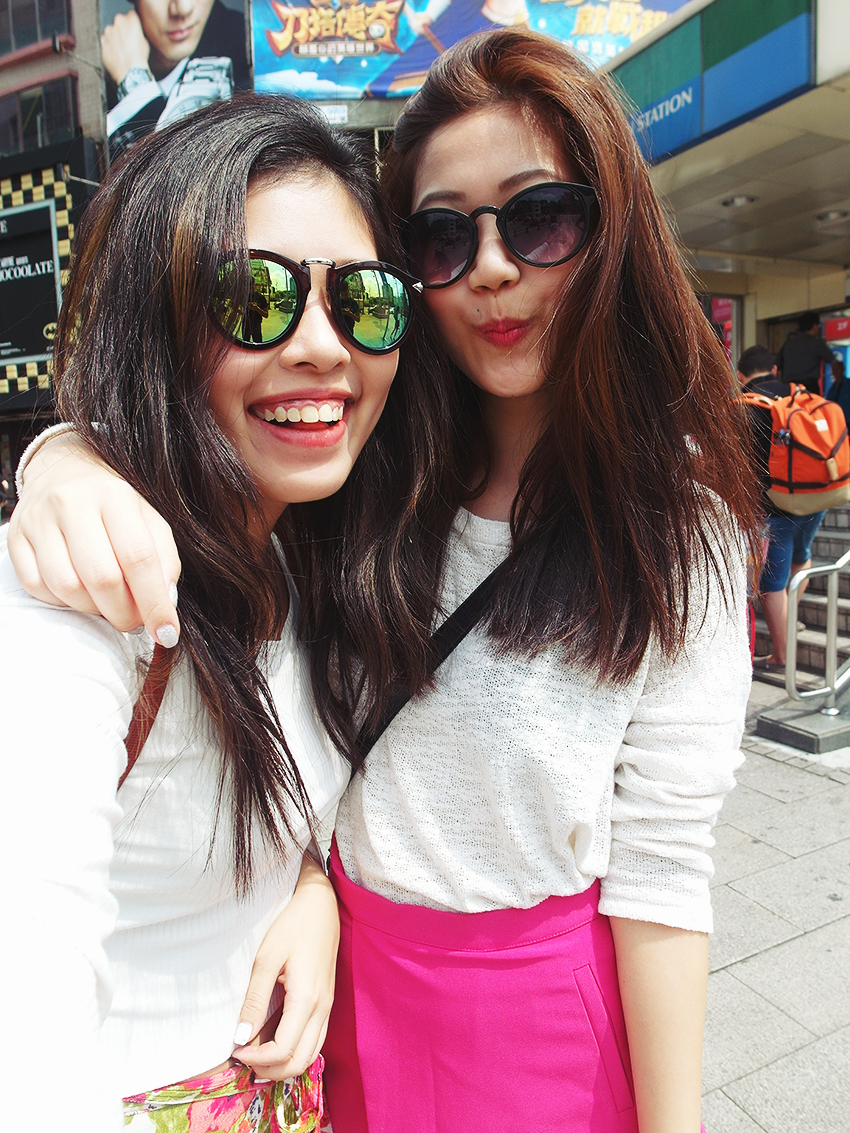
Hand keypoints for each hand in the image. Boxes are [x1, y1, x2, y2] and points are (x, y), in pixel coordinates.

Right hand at [8, 432, 180, 644]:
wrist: (63, 473)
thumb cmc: (114, 507)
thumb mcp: (149, 521)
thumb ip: (165, 560)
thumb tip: (165, 603)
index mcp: (114, 497)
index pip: (138, 557)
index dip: (155, 602)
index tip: (166, 632)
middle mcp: (72, 503)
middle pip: (101, 577)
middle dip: (124, 612)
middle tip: (134, 621)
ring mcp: (39, 520)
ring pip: (67, 587)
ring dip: (93, 610)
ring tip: (108, 606)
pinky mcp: (16, 538)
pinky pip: (37, 587)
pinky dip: (63, 602)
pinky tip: (79, 594)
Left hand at [101, 10, 150, 85]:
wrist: (130, 73)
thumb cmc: (139, 59)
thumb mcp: (145, 43)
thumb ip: (138, 33)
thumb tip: (135, 35)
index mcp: (130, 20)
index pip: (131, 15)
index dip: (133, 24)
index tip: (134, 30)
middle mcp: (118, 23)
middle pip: (120, 22)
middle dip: (122, 30)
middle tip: (128, 42)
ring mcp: (108, 32)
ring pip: (111, 31)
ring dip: (115, 37)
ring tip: (122, 50)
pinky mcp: (102, 42)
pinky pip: (105, 41)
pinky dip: (109, 46)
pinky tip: (117, 54)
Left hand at [233, 852, 339, 1079]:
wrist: (322, 906)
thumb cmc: (293, 926)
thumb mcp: (267, 959)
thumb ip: (255, 1000)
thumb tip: (240, 1037)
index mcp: (307, 999)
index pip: (283, 1050)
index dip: (257, 1059)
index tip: (235, 1051)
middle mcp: (322, 1009)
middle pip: (300, 1062)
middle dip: (271, 1071)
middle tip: (244, 1059)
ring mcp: (327, 1007)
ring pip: (310, 1055)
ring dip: (284, 1064)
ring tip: (256, 1054)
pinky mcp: (326, 1003)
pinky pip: (314, 1040)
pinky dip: (294, 1050)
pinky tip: (273, 1040)